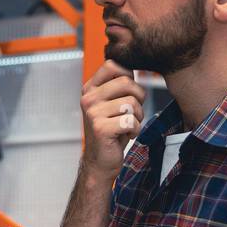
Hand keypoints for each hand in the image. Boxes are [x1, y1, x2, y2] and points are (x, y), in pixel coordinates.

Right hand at [80, 60, 145, 179]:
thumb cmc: (111, 131)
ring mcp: (93, 113)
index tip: (128, 93)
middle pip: (127, 82)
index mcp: (90, 88)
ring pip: (131, 103)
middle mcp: (88, 98)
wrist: (100, 161)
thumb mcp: (112, 103)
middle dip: (138, 99)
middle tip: (131, 113)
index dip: (129, 76)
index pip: (113, 65)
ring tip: (126, 125)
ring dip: (137, 117)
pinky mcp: (101, 128)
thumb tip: (136, 65)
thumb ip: (119, 85)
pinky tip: (124, 135)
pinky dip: (134, 130)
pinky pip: (131, 121)